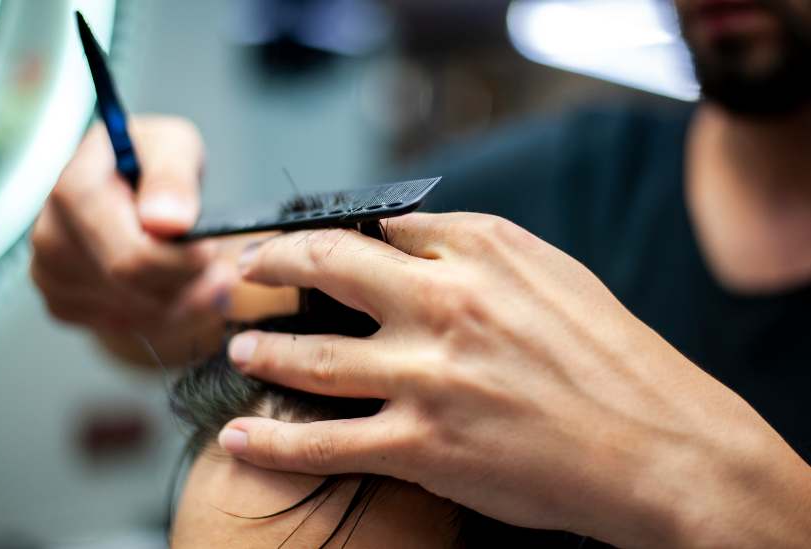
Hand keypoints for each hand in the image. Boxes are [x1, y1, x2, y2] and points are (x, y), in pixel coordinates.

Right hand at [31, 116, 229, 349]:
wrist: (133, 194)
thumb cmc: (153, 166)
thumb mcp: (175, 147)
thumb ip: (173, 176)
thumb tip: (167, 220)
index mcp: (74, 185)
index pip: (127, 248)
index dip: (177, 258)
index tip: (210, 250)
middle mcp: (51, 231)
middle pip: (133, 283)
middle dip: (189, 280)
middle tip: (224, 271)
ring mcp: (51, 273)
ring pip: (137, 313)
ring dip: (188, 301)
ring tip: (211, 275)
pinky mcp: (64, 305)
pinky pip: (130, 329)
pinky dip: (171, 316)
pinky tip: (183, 290)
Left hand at [219, 212, 810, 547]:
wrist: (658, 446)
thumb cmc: (610, 357)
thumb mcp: (552, 273)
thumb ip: (479, 249)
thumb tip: (413, 238)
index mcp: (480, 251)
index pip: (377, 226)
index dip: (329, 232)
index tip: (303, 243)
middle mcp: (445, 303)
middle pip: (325, 267)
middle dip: (271, 265)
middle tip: (244, 272)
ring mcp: (427, 376)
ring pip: (310, 356)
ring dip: (263, 348)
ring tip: (239, 347)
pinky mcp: (423, 445)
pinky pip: (325, 442)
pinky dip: (273, 438)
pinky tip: (241, 434)